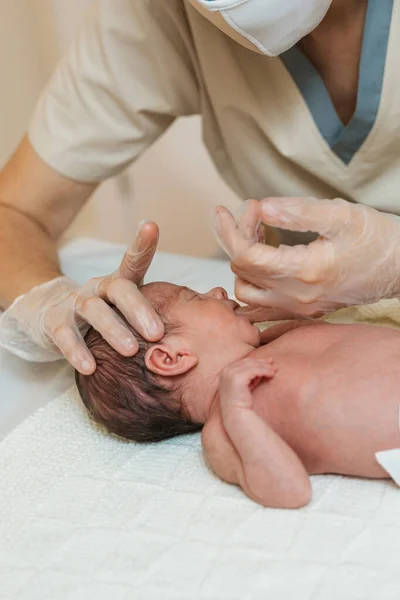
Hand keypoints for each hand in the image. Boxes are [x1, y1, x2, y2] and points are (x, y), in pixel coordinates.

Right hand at [0, 222, 163, 373]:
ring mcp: (75, 303)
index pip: (133, 260)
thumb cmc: (105, 314)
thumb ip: (160, 307)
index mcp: (120, 282)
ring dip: (113, 330)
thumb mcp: (128, 307)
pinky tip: (90, 367)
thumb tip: (211, 302)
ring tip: (130, 351)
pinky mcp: (54, 322)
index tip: (151, 227)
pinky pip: (65, 335)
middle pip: (119, 289)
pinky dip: (77, 351)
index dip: (142, 244)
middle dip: (138, 309)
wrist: (50, 314)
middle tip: (157, 333)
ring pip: (94, 311)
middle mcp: (99, 288)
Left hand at [213, 197, 399, 316]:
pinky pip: (262, 306)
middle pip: (241, 271)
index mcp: (304, 271)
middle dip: (239, 237)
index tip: (227, 209)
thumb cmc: (376, 239)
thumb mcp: (340, 215)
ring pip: (247, 292)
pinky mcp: (304, 310)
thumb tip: (260, 209)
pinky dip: (254, 281)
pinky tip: (265, 259)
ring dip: (244, 261)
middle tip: (255, 213)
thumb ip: (296, 212)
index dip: (230, 229)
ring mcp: (299, 307)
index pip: (245, 255)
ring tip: (260, 234)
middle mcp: (296, 296)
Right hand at [219, 358, 275, 413]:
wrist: (237, 415)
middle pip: (247, 362)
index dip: (255, 361)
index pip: (243, 362)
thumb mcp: (246, 386)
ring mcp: (230, 373)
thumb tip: (264, 367)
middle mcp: (226, 371)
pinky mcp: (237, 377)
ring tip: (274, 369)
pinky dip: (264, 371)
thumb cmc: (242, 402)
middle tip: (272, 362)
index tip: (267, 362)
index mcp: (226, 372)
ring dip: (264, 366)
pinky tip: (271, 374)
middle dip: (261, 362)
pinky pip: (254, 370)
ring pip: (252, 365)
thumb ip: (252, 376)